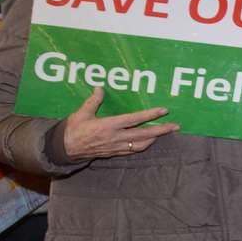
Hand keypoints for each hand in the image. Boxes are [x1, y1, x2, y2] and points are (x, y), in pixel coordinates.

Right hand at [61, 87, 178, 160]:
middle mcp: (116, 137)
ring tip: (165, 132)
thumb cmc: (73, 129)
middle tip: (176, 126)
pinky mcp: (114, 153)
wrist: (65, 149)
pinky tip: (148, 141)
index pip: (135, 119)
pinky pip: (132, 150)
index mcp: (109, 126)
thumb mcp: (82, 112)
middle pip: (144, 134)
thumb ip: (93, 100)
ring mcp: (116, 147)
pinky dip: (143, 145)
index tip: (164, 111)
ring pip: (141, 144)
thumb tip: (99, 87)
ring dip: (155, 138)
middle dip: (161, 130)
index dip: (150, 115)